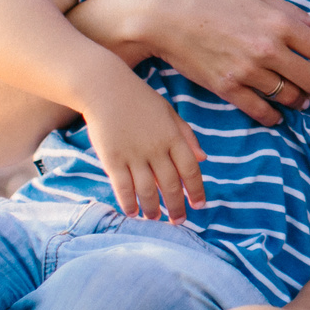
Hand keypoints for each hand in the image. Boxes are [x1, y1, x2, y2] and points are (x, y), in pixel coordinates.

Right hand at [72, 0, 309, 125]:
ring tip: (299, 98)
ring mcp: (248, 72)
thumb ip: (291, 12)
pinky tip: (276, 113)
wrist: (164, 12)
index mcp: (279, 23)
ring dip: (298, 100)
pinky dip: (273, 116)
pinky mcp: (227, 88)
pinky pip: (260, 111)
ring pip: (289, 98)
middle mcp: (268, 50)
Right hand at [79, 81, 202, 220]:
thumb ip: (187, 136)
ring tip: (155, 219)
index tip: (199, 206)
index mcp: (173, 136)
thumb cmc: (140, 99)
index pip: (191, 170)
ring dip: (153, 209)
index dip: (197, 190)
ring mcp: (133, 155)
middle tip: (179, 221)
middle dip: (176, 207)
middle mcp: (156, 148)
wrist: (105, 88)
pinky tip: (132, 213)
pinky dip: (129, 203)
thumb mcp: (169, 112)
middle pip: (171, 185)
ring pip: (148, 190)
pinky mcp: (112, 158)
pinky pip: (123, 187)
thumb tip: (203, 159)